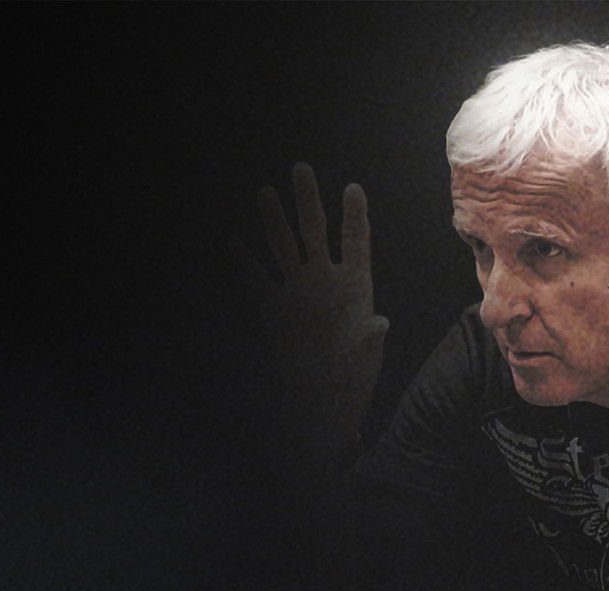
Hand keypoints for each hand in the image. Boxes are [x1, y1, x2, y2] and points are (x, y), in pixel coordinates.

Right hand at [240, 162, 387, 477]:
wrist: (322, 404)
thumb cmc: (352, 381)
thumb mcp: (365, 358)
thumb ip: (369, 339)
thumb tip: (377, 325)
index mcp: (354, 287)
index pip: (355, 243)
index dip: (354, 217)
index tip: (352, 188)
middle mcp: (324, 282)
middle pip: (314, 232)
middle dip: (307, 202)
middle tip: (300, 169)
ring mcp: (298, 293)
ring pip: (283, 248)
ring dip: (273, 221)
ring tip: (264, 192)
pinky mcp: (275, 311)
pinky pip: (257, 280)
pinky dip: (244, 261)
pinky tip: (231, 239)